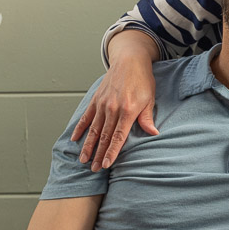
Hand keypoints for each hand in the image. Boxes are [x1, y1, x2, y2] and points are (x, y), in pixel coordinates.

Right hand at [73, 31, 160, 170]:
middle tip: (94, 169)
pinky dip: (80, 128)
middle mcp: (112, 109)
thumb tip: (153, 133)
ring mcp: (102, 104)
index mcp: (127, 111)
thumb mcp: (149, 99)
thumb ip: (147, 118)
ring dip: (88, 146)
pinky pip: (86, 117)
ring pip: (94, 129)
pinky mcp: (96, 99)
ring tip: (83, 160)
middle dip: (98, 154)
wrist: (129, 60)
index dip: (111, 152)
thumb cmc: (142, 80)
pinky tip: (75, 139)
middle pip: (104, 137)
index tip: (106, 164)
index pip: (118, 137)